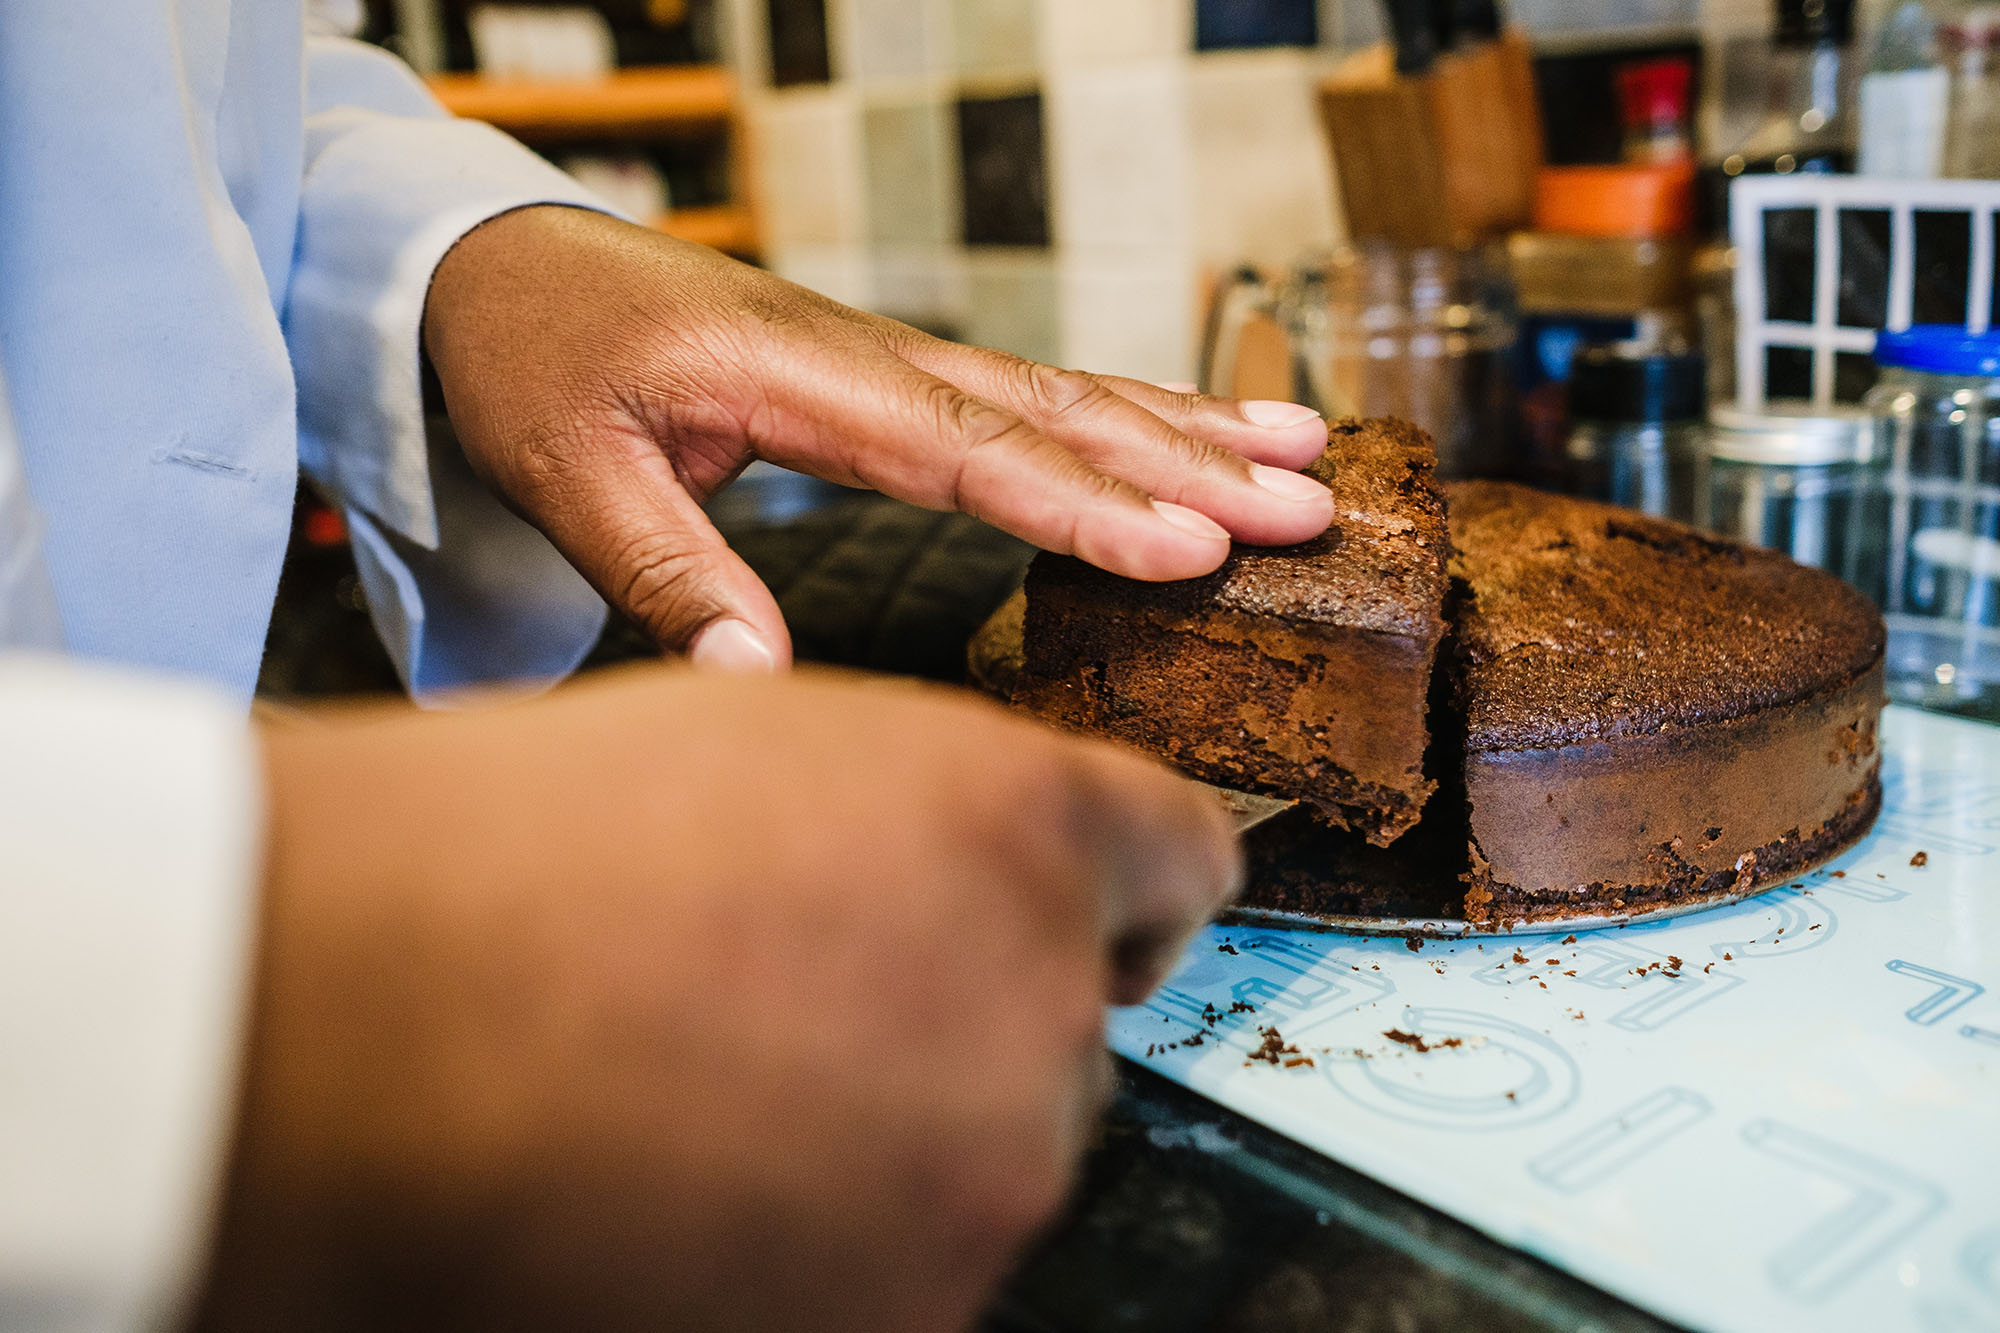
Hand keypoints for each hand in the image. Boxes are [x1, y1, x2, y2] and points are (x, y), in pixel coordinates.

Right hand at [194, 665, 1237, 1331]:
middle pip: (1068, 1025)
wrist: (359, 1013)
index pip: (1180, 859)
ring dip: (898, 1132)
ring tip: (713, 1091)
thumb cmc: (525, 850)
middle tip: (806, 1004)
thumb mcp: (763, 749)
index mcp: (1023, 822)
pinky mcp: (908, 1312)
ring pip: (986, 1153)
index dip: (1129, 893)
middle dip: (973, 1013)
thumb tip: (961, 881)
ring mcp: (984, 1175)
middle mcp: (1043, 999)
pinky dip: (834, 1242)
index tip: (1093, 924)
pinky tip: (697, 1183)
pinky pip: (910, 1264)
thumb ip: (923, 813)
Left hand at [421, 207, 1334, 670]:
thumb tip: (760, 683)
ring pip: (1060, 391)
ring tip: (1306, 453)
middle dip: (1186, 463)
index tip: (1192, 550)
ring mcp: (887, 359)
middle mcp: (869, 358)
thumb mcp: (562, 472)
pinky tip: (1188, 425)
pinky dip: (1120, 408)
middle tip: (1309, 509)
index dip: (1084, 504)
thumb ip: (662, 572)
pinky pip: (1028, 390)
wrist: (493, 265)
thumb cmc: (527, 362)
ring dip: (1183, 426)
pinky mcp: (887, 375)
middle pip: (1052, 410)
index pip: (969, 449)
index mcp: (799, 379)